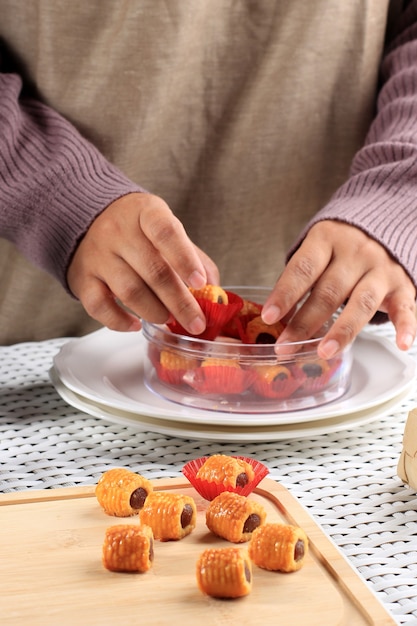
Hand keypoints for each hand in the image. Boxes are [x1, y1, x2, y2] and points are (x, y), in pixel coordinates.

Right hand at [67, 192, 218, 332]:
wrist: (87, 219)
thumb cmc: (136, 229)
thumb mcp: (166, 228)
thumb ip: (192, 256)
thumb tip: (214, 289)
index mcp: (146, 213)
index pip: (166, 232)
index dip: (185, 259)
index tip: (200, 283)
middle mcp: (118, 232)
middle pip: (153, 270)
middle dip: (180, 302)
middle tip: (196, 323)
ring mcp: (98, 255)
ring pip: (129, 291)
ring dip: (155, 312)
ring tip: (169, 319)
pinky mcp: (82, 278)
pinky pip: (99, 306)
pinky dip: (119, 321)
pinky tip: (136, 324)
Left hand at [261, 220, 416, 356]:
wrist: (387, 224)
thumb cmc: (342, 245)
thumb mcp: (318, 248)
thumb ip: (302, 277)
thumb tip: (278, 316)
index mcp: (327, 240)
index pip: (303, 269)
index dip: (285, 293)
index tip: (270, 316)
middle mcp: (356, 253)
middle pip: (328, 291)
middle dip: (304, 322)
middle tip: (286, 346)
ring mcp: (381, 270)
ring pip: (361, 303)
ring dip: (342, 331)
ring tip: (324, 352)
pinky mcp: (402, 286)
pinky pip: (405, 308)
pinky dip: (405, 327)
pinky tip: (401, 344)